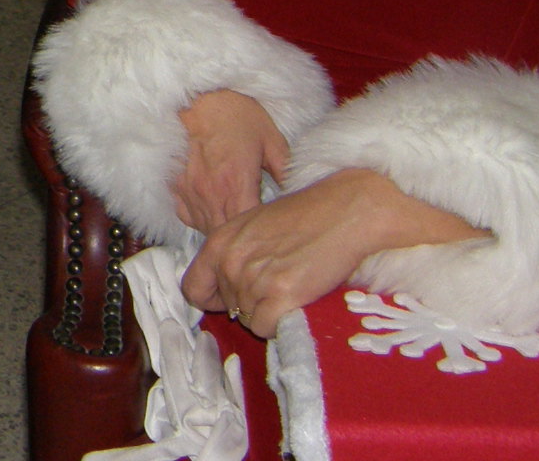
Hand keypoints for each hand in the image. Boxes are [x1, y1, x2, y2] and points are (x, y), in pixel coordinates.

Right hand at [173, 88, 288, 233]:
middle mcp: (210, 194)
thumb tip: (302, 199)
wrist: (196, 95)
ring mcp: (190, 193)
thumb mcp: (272, 140)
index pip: (250, 230)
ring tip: (239, 221)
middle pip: (227, 236)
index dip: (264, 236)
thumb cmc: (235, 114)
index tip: (275, 230)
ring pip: (208, 230)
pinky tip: (216, 207)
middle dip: (243, 238)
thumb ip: (287, 175)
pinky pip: (190, 217)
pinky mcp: (175, 188)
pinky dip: (204, 218)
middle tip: (259, 232)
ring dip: (224, 230)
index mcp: (236, 185)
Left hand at [181, 168, 485, 337]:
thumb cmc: (307, 217)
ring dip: (270, 312)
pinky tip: (296, 306)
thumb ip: (235, 255)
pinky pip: (266, 327)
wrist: (346, 211)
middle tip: (279, 287)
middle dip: (250, 303)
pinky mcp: (281, 294)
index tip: (229, 302)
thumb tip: (226, 290)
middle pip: (228, 307)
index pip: (192, 288)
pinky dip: (280, 325)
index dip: (212, 300)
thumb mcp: (255, 227)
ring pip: (249, 319)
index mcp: (220, 241)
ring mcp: (254, 278)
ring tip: (293, 289)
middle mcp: (231, 260)